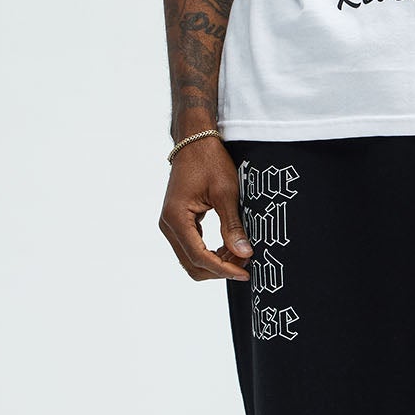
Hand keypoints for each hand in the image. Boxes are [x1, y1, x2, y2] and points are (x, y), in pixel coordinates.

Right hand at [159, 137, 252, 280]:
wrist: (194, 141)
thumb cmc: (209, 160)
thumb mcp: (226, 192)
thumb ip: (233, 226)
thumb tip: (244, 254)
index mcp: (176, 217)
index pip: (199, 256)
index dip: (223, 269)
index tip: (245, 273)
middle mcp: (168, 225)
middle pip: (192, 264)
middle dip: (220, 268)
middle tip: (246, 263)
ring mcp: (170, 224)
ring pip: (192, 259)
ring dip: (216, 262)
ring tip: (241, 253)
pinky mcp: (177, 222)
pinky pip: (192, 247)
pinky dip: (211, 252)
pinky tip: (231, 245)